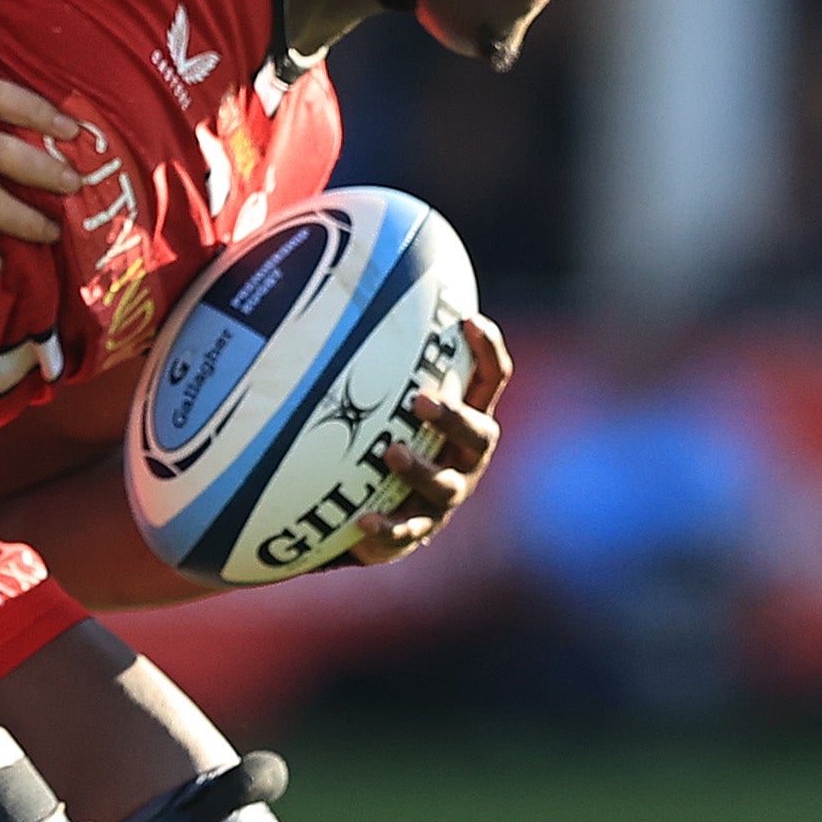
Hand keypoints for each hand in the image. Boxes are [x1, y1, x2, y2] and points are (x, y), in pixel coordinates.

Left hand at [345, 314, 513, 568]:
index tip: (468, 320)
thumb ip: (371, 358)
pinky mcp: (418, 532)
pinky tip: (361, 522)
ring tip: (391, 453)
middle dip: (454, 417)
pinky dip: (386, 529)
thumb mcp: (382, 399)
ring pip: (447, 485)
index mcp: (466, 419)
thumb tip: (331, 288)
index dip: (487, 350)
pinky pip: (406, 533)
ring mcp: (446, 497)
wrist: (372, 510)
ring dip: (422, 469)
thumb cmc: (380, 436)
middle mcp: (466, 457)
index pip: (490, 380)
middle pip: (479, 433)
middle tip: (421, 400)